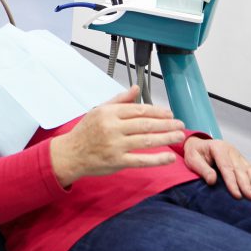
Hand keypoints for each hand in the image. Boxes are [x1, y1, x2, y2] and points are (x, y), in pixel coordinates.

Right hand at [49, 86, 185, 186]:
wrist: (70, 154)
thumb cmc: (85, 132)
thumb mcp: (99, 110)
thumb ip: (120, 100)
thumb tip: (136, 88)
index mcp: (109, 113)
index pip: (139, 110)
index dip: (157, 111)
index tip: (170, 113)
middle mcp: (112, 127)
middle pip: (146, 124)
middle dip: (166, 124)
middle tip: (180, 124)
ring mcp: (115, 145)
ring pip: (146, 140)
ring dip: (166, 138)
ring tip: (179, 136)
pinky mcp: (117, 162)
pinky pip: (141, 160)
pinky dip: (157, 159)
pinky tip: (169, 157)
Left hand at [183, 137, 250, 200]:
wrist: (196, 144)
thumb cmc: (194, 153)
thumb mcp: (192, 160)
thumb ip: (202, 169)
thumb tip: (212, 180)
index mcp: (218, 148)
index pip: (226, 168)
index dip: (232, 182)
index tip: (237, 195)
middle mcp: (230, 150)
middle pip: (239, 169)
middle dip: (246, 184)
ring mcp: (236, 154)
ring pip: (248, 168)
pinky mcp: (240, 158)